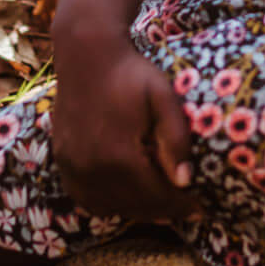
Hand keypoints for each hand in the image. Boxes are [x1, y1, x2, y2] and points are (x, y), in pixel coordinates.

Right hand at [49, 13, 199, 223]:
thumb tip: (184, 181)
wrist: (87, 54)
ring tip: (161, 203)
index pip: (157, 197)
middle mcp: (91, 168)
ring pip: (110, 207)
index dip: (182, 206)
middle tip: (186, 208)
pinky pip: (87, 198)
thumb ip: (176, 139)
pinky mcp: (62, 161)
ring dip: (138, 210)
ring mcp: (73, 166)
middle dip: (164, 211)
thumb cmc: (131, 74)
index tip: (201, 209)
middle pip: (134, 206)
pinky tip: (126, 195)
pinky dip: (109, 203)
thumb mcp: (163, 98)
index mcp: (119, 155)